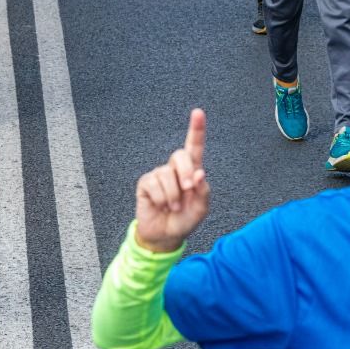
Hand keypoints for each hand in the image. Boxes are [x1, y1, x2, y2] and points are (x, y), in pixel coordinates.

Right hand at [132, 109, 209, 253]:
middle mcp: (174, 169)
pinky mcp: (146, 183)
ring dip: (173, 196)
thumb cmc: (185, 219)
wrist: (165, 236)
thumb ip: (203, 191)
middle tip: (188, 189)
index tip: (198, 112)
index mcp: (191, 172)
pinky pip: (155, 185)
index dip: (196, 129)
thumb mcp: (201, 209)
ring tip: (173, 207)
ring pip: (168, 175)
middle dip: (186, 172)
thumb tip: (200, 174)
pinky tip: (161, 205)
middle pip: (180, 156)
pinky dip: (162, 199)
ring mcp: (159, 175)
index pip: (194, 147)